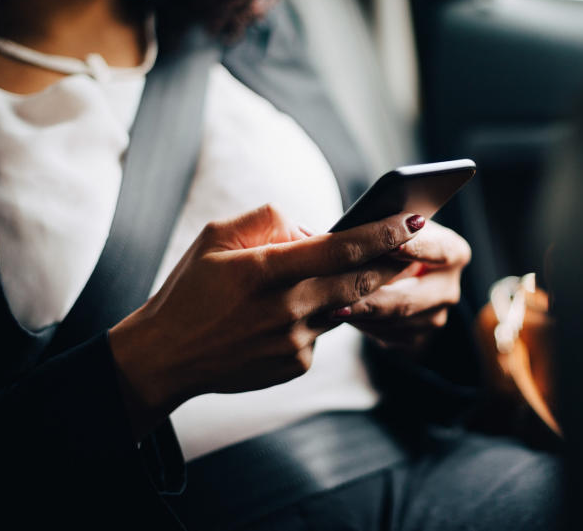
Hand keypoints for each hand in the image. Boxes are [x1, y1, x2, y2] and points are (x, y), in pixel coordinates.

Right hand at [108, 204, 422, 437]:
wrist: (166, 357)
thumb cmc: (191, 289)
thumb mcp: (216, 237)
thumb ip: (269, 220)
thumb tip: (315, 230)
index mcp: (265, 270)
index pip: (340, 247)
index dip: (383, 232)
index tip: (413, 218)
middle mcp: (285, 308)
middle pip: (359, 279)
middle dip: (392, 260)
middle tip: (415, 243)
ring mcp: (293, 341)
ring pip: (344, 304)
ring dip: (358, 285)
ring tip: (371, 266)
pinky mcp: (296, 364)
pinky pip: (323, 331)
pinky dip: (320, 314)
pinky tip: (298, 310)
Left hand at [338, 219, 470, 350]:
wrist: (402, 271)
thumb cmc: (395, 240)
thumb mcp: (395, 226)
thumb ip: (380, 227)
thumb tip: (326, 232)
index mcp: (454, 252)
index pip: (437, 250)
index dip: (415, 248)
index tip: (390, 245)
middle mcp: (449, 288)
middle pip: (409, 298)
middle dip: (372, 299)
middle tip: (339, 300)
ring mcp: (435, 317)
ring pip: (392, 322)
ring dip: (359, 315)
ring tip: (328, 308)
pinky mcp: (416, 338)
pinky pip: (384, 335)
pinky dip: (359, 325)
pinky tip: (337, 315)